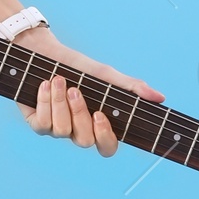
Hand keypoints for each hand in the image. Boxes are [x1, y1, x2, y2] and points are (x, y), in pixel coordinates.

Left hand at [22, 31, 163, 157]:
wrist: (41, 51)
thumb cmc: (75, 65)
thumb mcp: (103, 74)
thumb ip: (130, 87)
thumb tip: (160, 98)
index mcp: (96, 123)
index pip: (107, 147)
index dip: (105, 138)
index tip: (100, 115)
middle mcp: (77, 130)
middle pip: (85, 141)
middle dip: (79, 113)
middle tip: (75, 90)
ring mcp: (57, 129)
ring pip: (61, 131)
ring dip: (59, 102)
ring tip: (58, 80)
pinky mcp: (37, 123)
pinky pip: (42, 124)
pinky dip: (44, 102)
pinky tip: (45, 85)